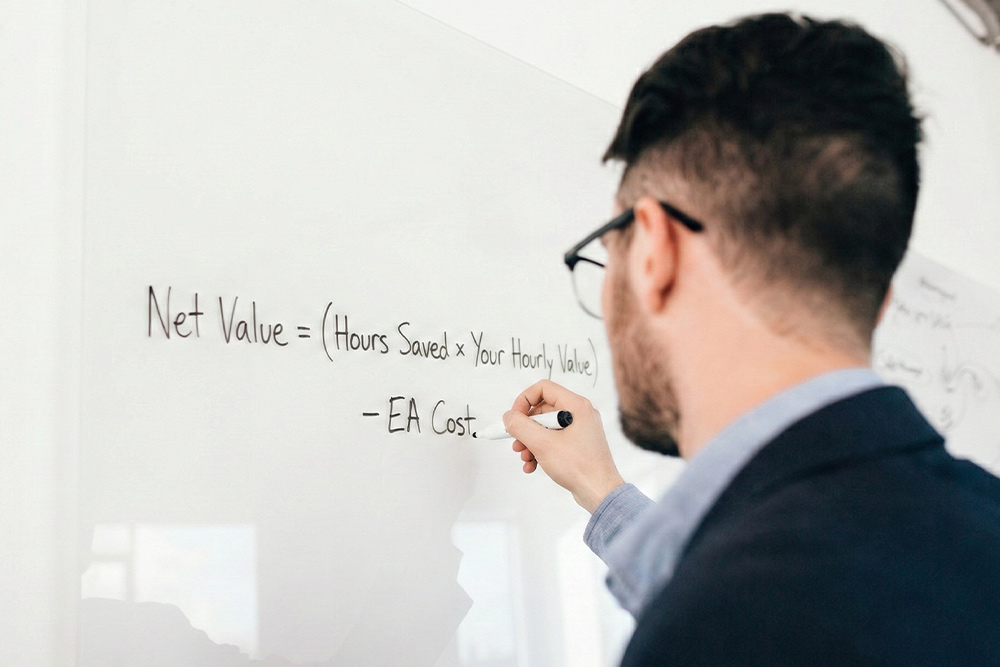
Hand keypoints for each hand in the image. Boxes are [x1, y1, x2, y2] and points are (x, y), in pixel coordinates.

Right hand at [504, 380, 623, 512]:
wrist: (599, 493)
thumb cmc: (581, 468)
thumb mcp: (543, 444)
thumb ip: (521, 426)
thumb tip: (509, 417)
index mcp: (577, 406)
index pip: (544, 388)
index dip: (524, 400)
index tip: (515, 417)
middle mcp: (580, 414)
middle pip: (542, 409)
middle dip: (525, 427)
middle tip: (517, 442)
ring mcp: (579, 430)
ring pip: (545, 427)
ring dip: (530, 441)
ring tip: (525, 456)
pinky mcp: (577, 445)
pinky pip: (552, 440)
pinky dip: (540, 450)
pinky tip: (532, 465)